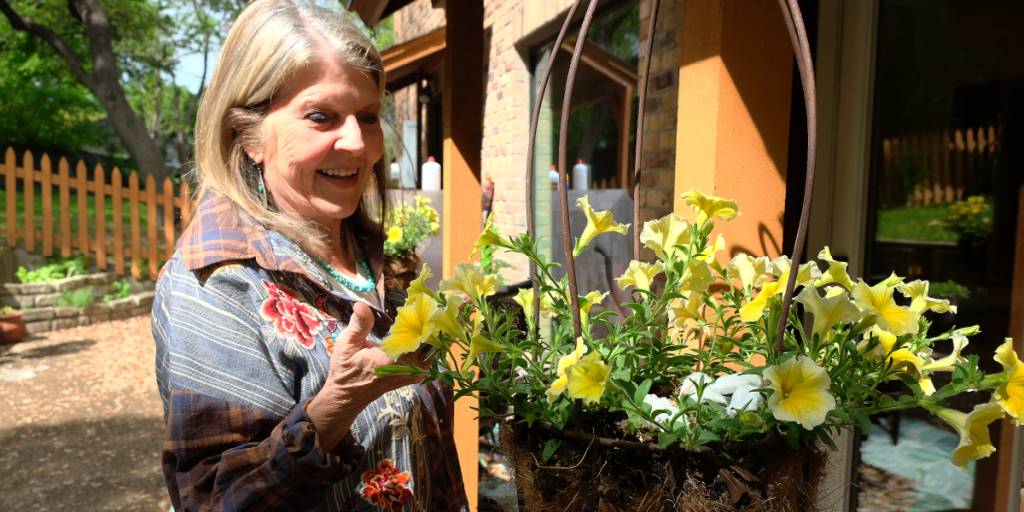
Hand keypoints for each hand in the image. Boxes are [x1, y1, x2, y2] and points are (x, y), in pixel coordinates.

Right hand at [307, 303, 422, 449]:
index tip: (432, 303)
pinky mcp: (414, 374)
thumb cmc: (346, 369)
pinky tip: (428, 326)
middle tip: (440, 302)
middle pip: (434, 343)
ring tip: (436, 311)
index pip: (422, 338)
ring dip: (436, 332)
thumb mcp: (348, 343)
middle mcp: (409, 368)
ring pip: (435, 350)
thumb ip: (359, 324)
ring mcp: (414, 373)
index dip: (429, 320)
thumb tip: (361, 304)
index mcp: (394, 360)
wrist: (347, 395)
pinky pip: (430, 356)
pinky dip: (432, 341)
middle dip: (436, 323)